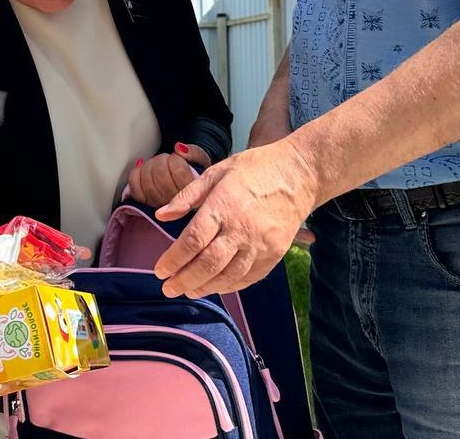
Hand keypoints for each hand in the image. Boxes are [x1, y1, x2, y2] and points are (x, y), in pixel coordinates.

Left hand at [128, 144, 210, 207]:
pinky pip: (134, 187)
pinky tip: (143, 169)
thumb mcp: (201, 161)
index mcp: (192, 193)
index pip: (178, 171)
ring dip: (150, 165)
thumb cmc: (194, 174)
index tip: (177, 159)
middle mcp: (175, 203)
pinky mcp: (145, 204)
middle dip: (162, 160)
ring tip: (158, 165)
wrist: (186, 189)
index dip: (175, 159)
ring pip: (147, 180)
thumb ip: (194, 152)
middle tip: (167, 160)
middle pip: (160, 174)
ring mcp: (158, 205)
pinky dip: (136, 173)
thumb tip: (179, 148)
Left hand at [153, 139, 317, 298]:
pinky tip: (215, 286)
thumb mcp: (216, 172)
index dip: (173, 259)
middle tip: (168, 288)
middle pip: (208, 264)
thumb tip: (161, 215)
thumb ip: (187, 196)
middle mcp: (242, 229)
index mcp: (223, 206)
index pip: (193, 240)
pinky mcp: (274, 254)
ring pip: (228, 276)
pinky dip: (229, 286)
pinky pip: (248, 278)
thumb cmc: (254, 169)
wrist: (299, 175)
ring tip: (188, 291)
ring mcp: (260, 245)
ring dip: (205, 287)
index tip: (160, 270)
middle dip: (184, 280)